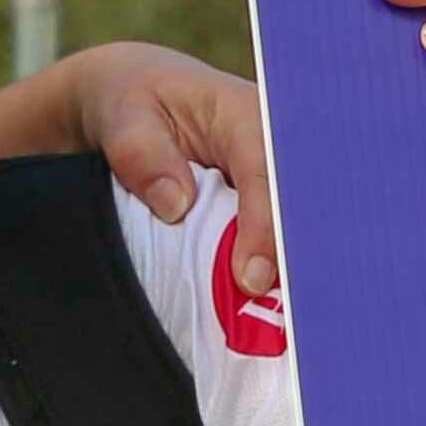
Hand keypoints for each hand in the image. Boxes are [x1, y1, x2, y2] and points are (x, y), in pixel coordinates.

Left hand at [49, 43, 277, 307]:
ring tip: (296, 325)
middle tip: (289, 318)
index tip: (249, 279)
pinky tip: (285, 318)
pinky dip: (286, 277)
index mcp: (247, 115)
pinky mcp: (272, 204)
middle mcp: (277, 145)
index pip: (266, 175)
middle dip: (297, 260)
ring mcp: (279, 177)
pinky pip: (288, 241)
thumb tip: (176, 205)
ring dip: (299, 275)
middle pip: (302, 209)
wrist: (133, 100)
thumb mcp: (122, 116)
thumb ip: (142, 153)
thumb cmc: (129, 103)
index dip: (263, 230)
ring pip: (304, 229)